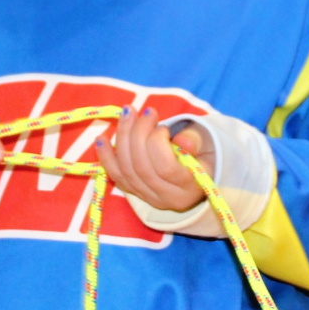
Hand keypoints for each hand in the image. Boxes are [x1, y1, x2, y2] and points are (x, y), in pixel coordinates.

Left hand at [95, 106, 213, 212]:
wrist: (196, 176)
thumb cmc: (203, 157)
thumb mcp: (207, 147)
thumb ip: (196, 142)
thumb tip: (182, 141)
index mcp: (188, 188)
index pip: (165, 168)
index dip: (157, 142)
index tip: (163, 126)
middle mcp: (165, 198)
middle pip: (141, 167)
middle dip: (138, 134)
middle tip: (147, 112)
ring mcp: (147, 197)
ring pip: (126, 170)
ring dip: (123, 137)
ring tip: (128, 113)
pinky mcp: (133, 192)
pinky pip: (115, 176)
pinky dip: (106, 156)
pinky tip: (100, 138)